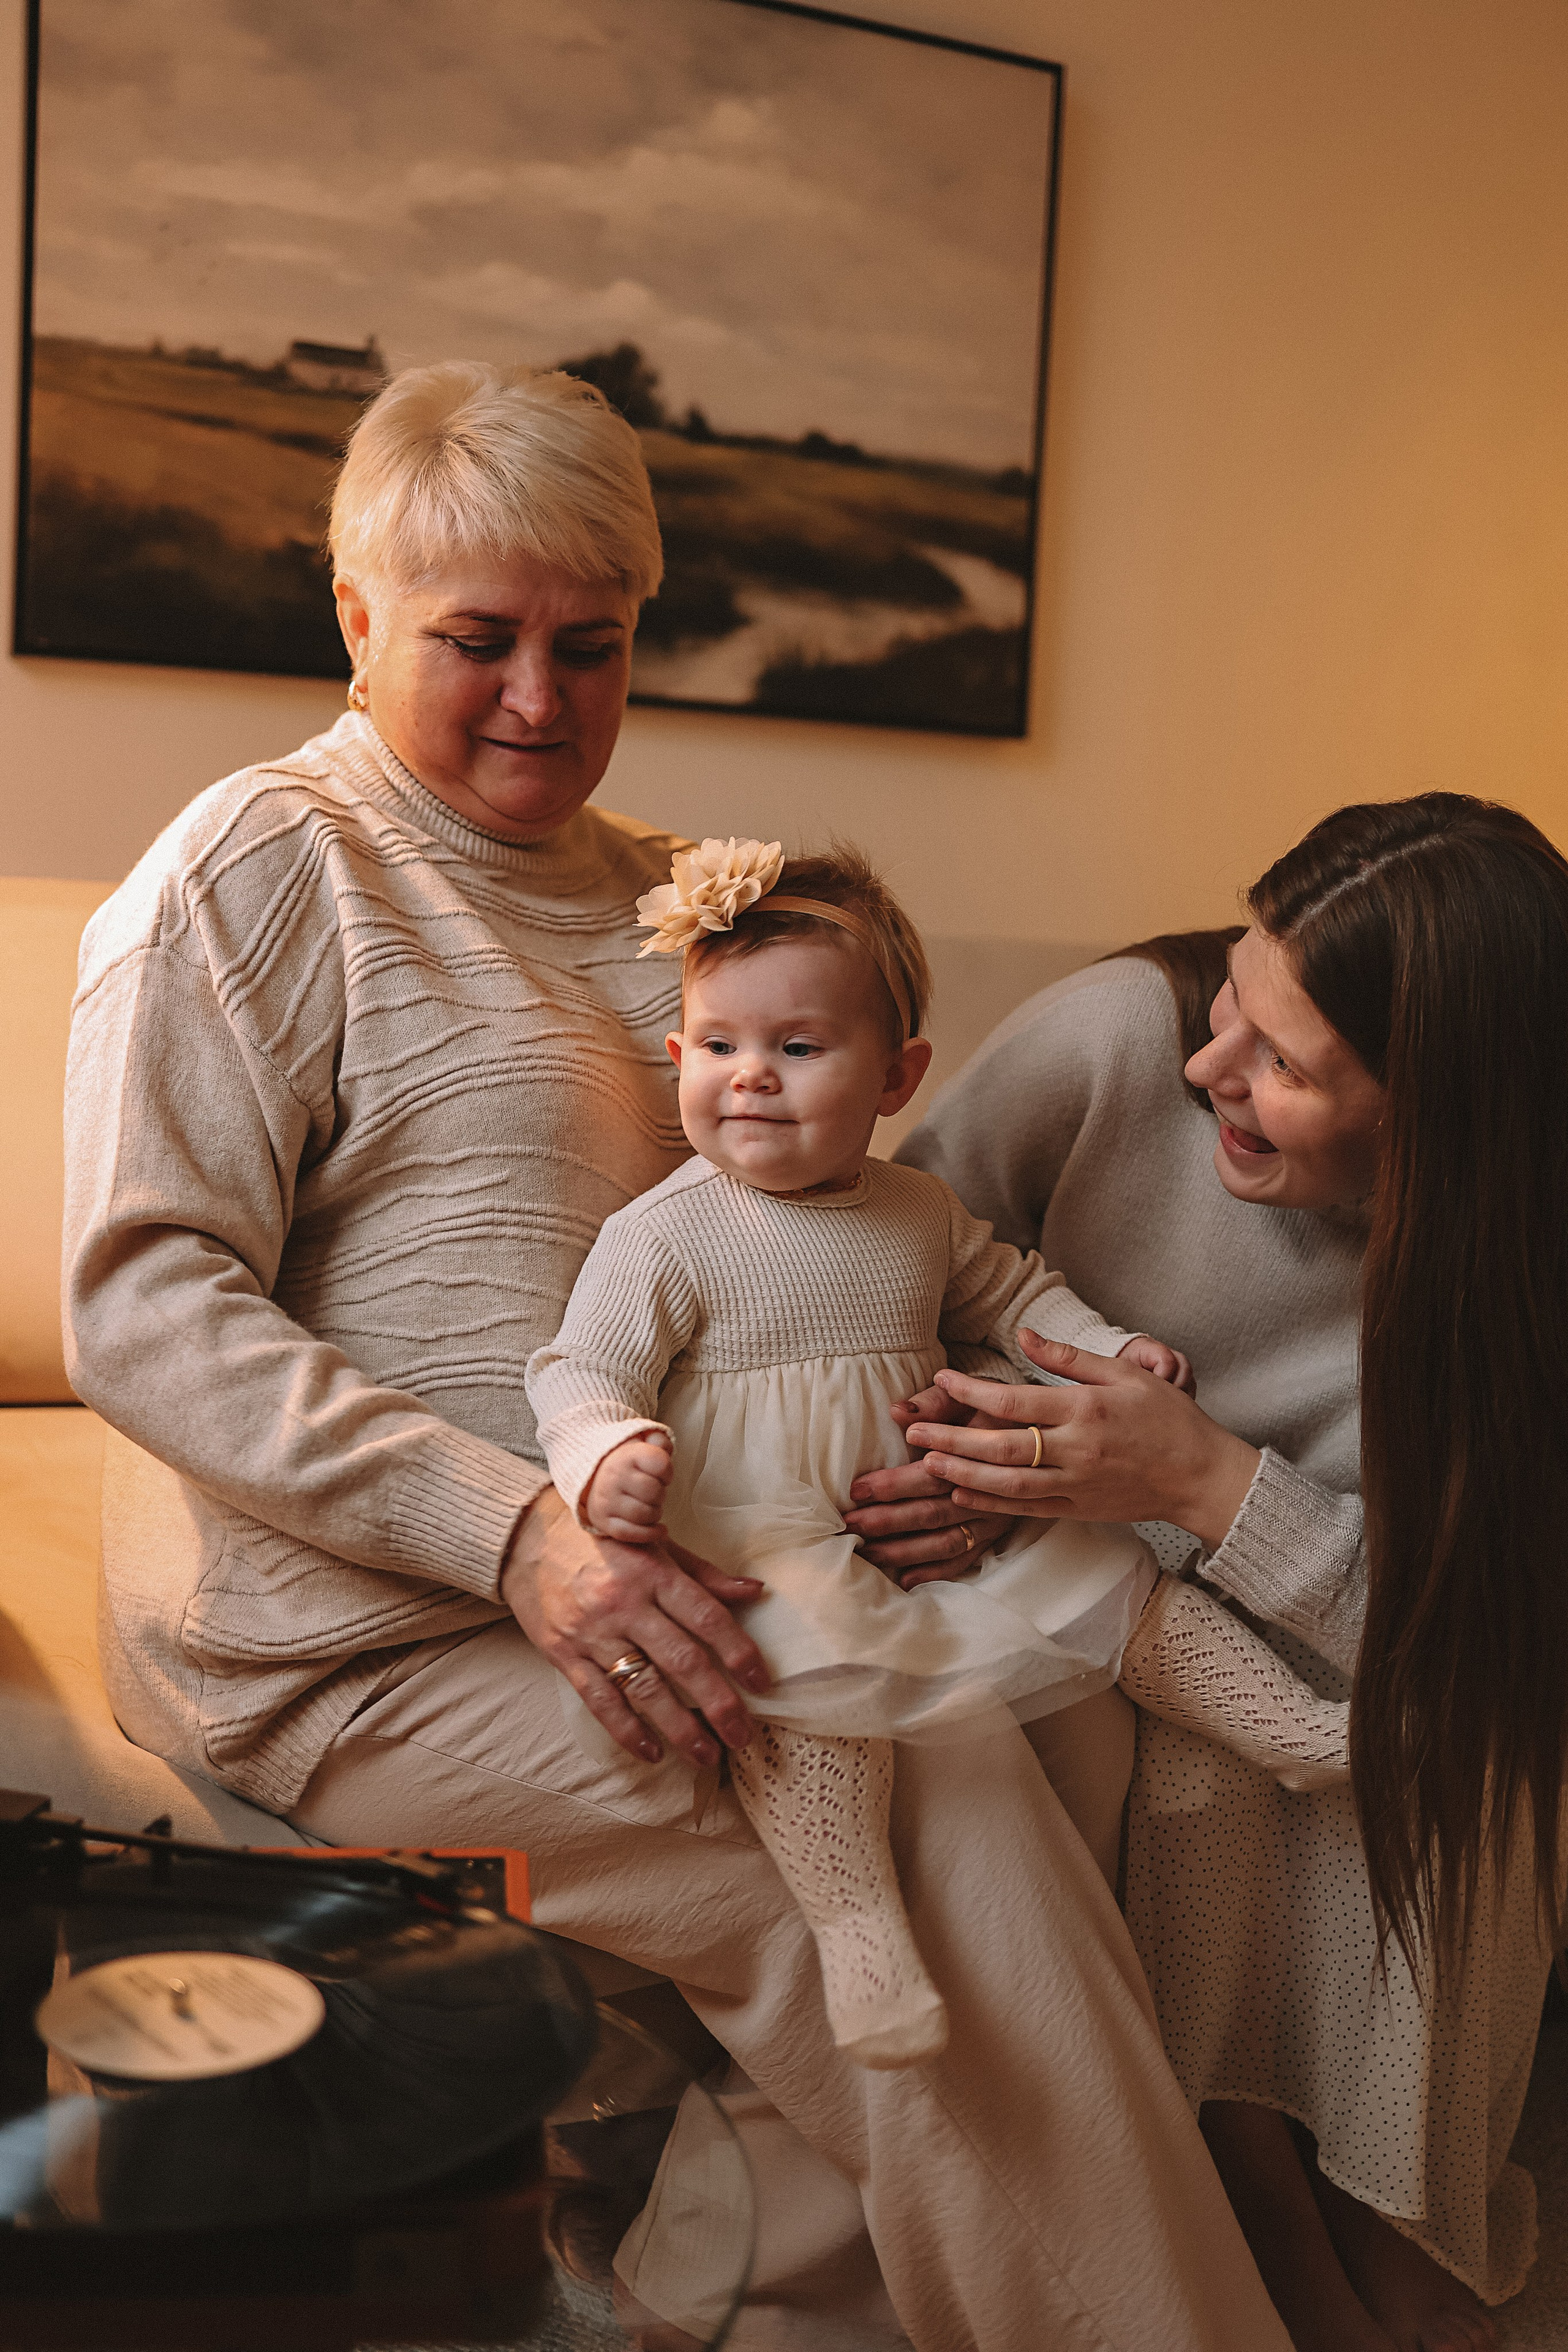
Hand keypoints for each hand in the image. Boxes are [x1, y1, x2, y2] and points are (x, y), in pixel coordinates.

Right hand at [500, 1487, 769, 1766]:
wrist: (525, 1539)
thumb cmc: (602, 1542)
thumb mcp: (655, 1546)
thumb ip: (704, 1575)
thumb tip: (754, 1592)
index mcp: (654, 1573)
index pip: (706, 1617)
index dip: (739, 1652)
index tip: (761, 1682)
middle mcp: (625, 1604)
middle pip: (681, 1660)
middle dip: (718, 1703)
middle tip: (742, 1735)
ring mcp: (592, 1632)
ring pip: (643, 1688)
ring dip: (679, 1727)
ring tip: (707, 1754)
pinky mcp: (564, 1654)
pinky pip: (600, 1700)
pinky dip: (627, 1730)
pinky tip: (652, 1752)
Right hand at [584, 1430, 673, 1542]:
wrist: (593, 1478)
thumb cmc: (626, 1464)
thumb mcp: (642, 1444)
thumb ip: (658, 1439)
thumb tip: (662, 1446)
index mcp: (625, 1456)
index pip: (661, 1464)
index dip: (667, 1472)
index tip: (661, 1473)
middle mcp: (613, 1477)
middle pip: (655, 1492)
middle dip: (660, 1494)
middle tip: (653, 1491)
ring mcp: (607, 1501)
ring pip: (646, 1515)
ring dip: (655, 1513)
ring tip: (649, 1505)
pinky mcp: (604, 1522)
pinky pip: (632, 1534)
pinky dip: (650, 1533)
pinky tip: (658, 1528)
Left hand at [847, 1381, 1017, 1587]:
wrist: (1034, 1431)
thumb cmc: (987, 1409)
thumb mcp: (966, 1398)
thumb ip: (933, 1403)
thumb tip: (897, 1412)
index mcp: (978, 1456)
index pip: (930, 1474)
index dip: (893, 1483)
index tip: (856, 1489)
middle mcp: (987, 1492)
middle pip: (933, 1512)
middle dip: (887, 1521)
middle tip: (849, 1524)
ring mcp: (993, 1518)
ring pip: (945, 1541)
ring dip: (903, 1551)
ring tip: (866, 1553)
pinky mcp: (995, 1534)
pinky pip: (964, 1559)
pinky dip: (935, 1572)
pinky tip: (905, 1580)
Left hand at [903, 1332, 1259, 1550]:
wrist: (1202, 1475)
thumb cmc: (1167, 1417)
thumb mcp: (1125, 1373)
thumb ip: (1069, 1358)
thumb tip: (1025, 1333)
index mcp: (1085, 1410)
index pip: (1014, 1402)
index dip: (970, 1391)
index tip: (940, 1378)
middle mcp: (1077, 1449)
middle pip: (1000, 1446)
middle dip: (951, 1436)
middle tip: (912, 1428)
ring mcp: (1077, 1483)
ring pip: (1007, 1483)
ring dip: (963, 1472)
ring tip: (927, 1461)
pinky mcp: (1079, 1508)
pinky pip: (1026, 1508)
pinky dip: (991, 1502)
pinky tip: (962, 1493)